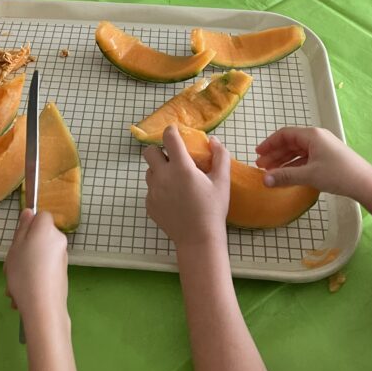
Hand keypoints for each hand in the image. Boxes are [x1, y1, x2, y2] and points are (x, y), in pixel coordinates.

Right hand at [4, 209, 68, 317]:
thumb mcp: (16, 247)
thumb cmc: (25, 273)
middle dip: (23, 251)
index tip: (19, 241)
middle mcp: (58, 241)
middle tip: (11, 267)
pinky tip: (20, 294)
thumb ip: (23, 228)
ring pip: (38, 257)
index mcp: (48, 230)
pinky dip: (32, 278)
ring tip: (14, 286)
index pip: (41, 216)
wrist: (43, 307)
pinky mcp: (61, 275)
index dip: (29, 226)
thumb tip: (29, 212)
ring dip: (25, 269)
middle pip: (38, 238)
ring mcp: (61, 259)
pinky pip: (43, 270)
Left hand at [144, 126, 229, 249]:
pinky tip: (173, 197)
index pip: (168, 138)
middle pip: (149, 152)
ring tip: (174, 179)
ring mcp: (153, 192)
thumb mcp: (222, 181)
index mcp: (181, 167)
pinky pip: (150, 189)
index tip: (176, 132)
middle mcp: (163, 176)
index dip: (171, 131)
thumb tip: (213, 140)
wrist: (199, 239)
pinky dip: (159, 188)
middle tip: (173, 158)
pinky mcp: (149, 205)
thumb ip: (220, 156)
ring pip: (149, 171)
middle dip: (160, 150)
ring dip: (159, 169)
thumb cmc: (213, 209)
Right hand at [255, 126, 371, 200]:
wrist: (366, 183)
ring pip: (298, 152)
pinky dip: (295, 165)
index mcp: (312, 135)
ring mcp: (323, 148)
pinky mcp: (328, 158)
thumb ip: (285, 176)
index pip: (285, 135)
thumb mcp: (309, 175)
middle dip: (275, 154)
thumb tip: (264, 180)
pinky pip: (306, 158)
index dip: (269, 144)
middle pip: (290, 143)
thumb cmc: (338, 174)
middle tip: (261, 166)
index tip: (258, 154)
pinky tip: (288, 174)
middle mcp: (317, 138)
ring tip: (271, 172)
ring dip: (284, 161)